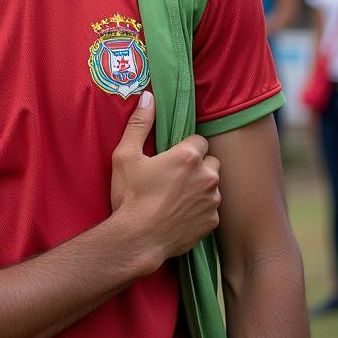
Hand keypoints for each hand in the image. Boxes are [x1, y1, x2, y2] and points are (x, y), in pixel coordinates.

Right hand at [110, 92, 220, 269]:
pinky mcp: (212, 223)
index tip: (171, 157)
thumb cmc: (130, 195)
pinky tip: (180, 213)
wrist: (138, 239)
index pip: (199, 140)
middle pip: (211, 162)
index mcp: (188, 156)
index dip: (184, 147)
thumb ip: (139, 124)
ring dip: (200, 187)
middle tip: (174, 176)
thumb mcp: (125, 155)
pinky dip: (200, 208)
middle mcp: (207, 177)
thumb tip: (148, 97)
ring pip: (212, 186)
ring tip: (176, 196)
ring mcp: (212, 201)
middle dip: (198, 166)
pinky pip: (211, 208)